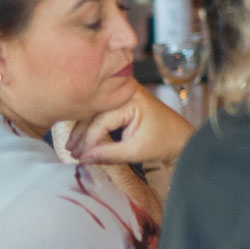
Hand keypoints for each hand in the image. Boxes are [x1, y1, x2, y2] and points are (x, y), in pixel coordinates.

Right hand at [67, 84, 195, 165]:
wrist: (179, 137)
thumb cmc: (164, 142)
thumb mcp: (136, 151)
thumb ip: (109, 154)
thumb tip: (83, 158)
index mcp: (132, 98)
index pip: (101, 120)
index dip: (88, 140)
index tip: (77, 156)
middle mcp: (125, 90)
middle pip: (94, 113)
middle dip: (81, 134)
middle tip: (70, 152)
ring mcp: (122, 93)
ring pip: (94, 112)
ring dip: (82, 131)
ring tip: (72, 149)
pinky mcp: (120, 100)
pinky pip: (100, 112)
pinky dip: (90, 126)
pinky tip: (80, 140)